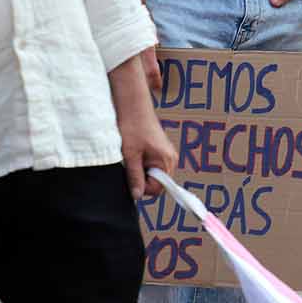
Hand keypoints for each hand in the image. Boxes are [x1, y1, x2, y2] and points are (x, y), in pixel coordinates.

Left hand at [111, 54, 175, 199]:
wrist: (133, 106)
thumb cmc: (132, 128)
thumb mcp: (130, 155)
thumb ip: (134, 177)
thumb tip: (137, 195)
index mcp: (166, 161)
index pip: (158, 188)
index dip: (142, 186)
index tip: (131, 175)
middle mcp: (171, 159)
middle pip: (157, 182)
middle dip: (142, 178)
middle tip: (131, 163)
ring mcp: (167, 154)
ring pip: (153, 174)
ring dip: (141, 170)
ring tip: (133, 155)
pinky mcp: (161, 150)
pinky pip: (152, 165)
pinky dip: (142, 163)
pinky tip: (136, 152)